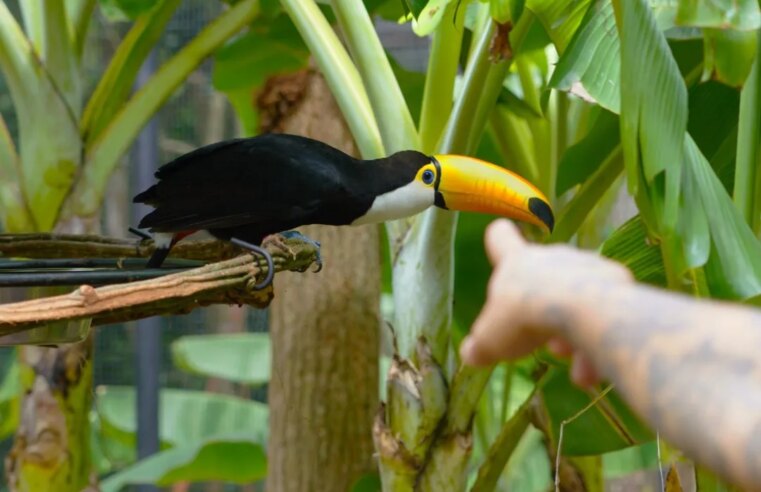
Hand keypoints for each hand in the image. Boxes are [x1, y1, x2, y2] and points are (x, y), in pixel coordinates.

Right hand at [459, 219, 632, 385]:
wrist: (581, 309)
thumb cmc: (524, 317)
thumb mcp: (491, 339)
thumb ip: (480, 346)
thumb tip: (470, 354)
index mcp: (517, 261)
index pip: (501, 237)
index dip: (498, 242)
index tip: (497, 244)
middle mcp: (553, 256)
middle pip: (543, 275)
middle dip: (543, 308)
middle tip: (542, 339)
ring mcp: (588, 264)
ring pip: (577, 296)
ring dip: (572, 329)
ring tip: (569, 358)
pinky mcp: (618, 281)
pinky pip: (605, 309)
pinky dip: (597, 338)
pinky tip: (590, 370)